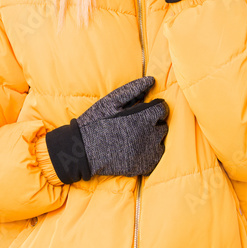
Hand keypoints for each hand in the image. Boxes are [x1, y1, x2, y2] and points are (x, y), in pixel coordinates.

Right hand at [45, 76, 168, 182]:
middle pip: (162, 125)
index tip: (147, 110)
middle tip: (137, 124)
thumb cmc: (96, 122)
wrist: (83, 150)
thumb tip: (151, 80)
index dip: (155, 107)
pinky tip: (137, 149)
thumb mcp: (111, 101)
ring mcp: (148, 153)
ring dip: (153, 137)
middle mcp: (149, 136)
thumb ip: (133, 89)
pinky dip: (150, 153)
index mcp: (143, 118)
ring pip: (160, 141)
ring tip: (136, 137)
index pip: (163, 109)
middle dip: (153, 122)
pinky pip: (156, 157)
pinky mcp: (144, 167)